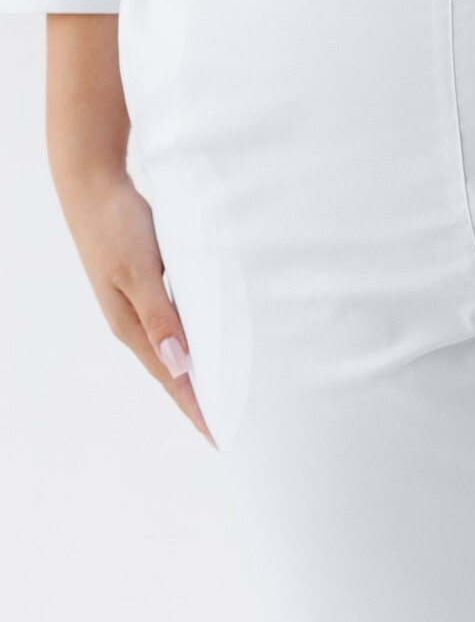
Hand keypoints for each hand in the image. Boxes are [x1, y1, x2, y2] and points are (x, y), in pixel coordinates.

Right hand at [63, 169, 216, 448]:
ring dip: (200, 371)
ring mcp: (141, 305)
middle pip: (174, 371)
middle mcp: (136, 322)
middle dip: (201, 399)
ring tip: (227, 394)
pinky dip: (197, 338)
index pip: (172, 378)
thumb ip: (160, 316)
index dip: (197, 407)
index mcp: (132, 326)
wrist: (94, 186)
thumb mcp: (139, 271)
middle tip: (232, 426)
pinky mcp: (149, 285)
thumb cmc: (116, 226)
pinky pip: (178, 323)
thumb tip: (179, 364)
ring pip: (177, 348)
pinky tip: (211, 342)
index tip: (222, 435)